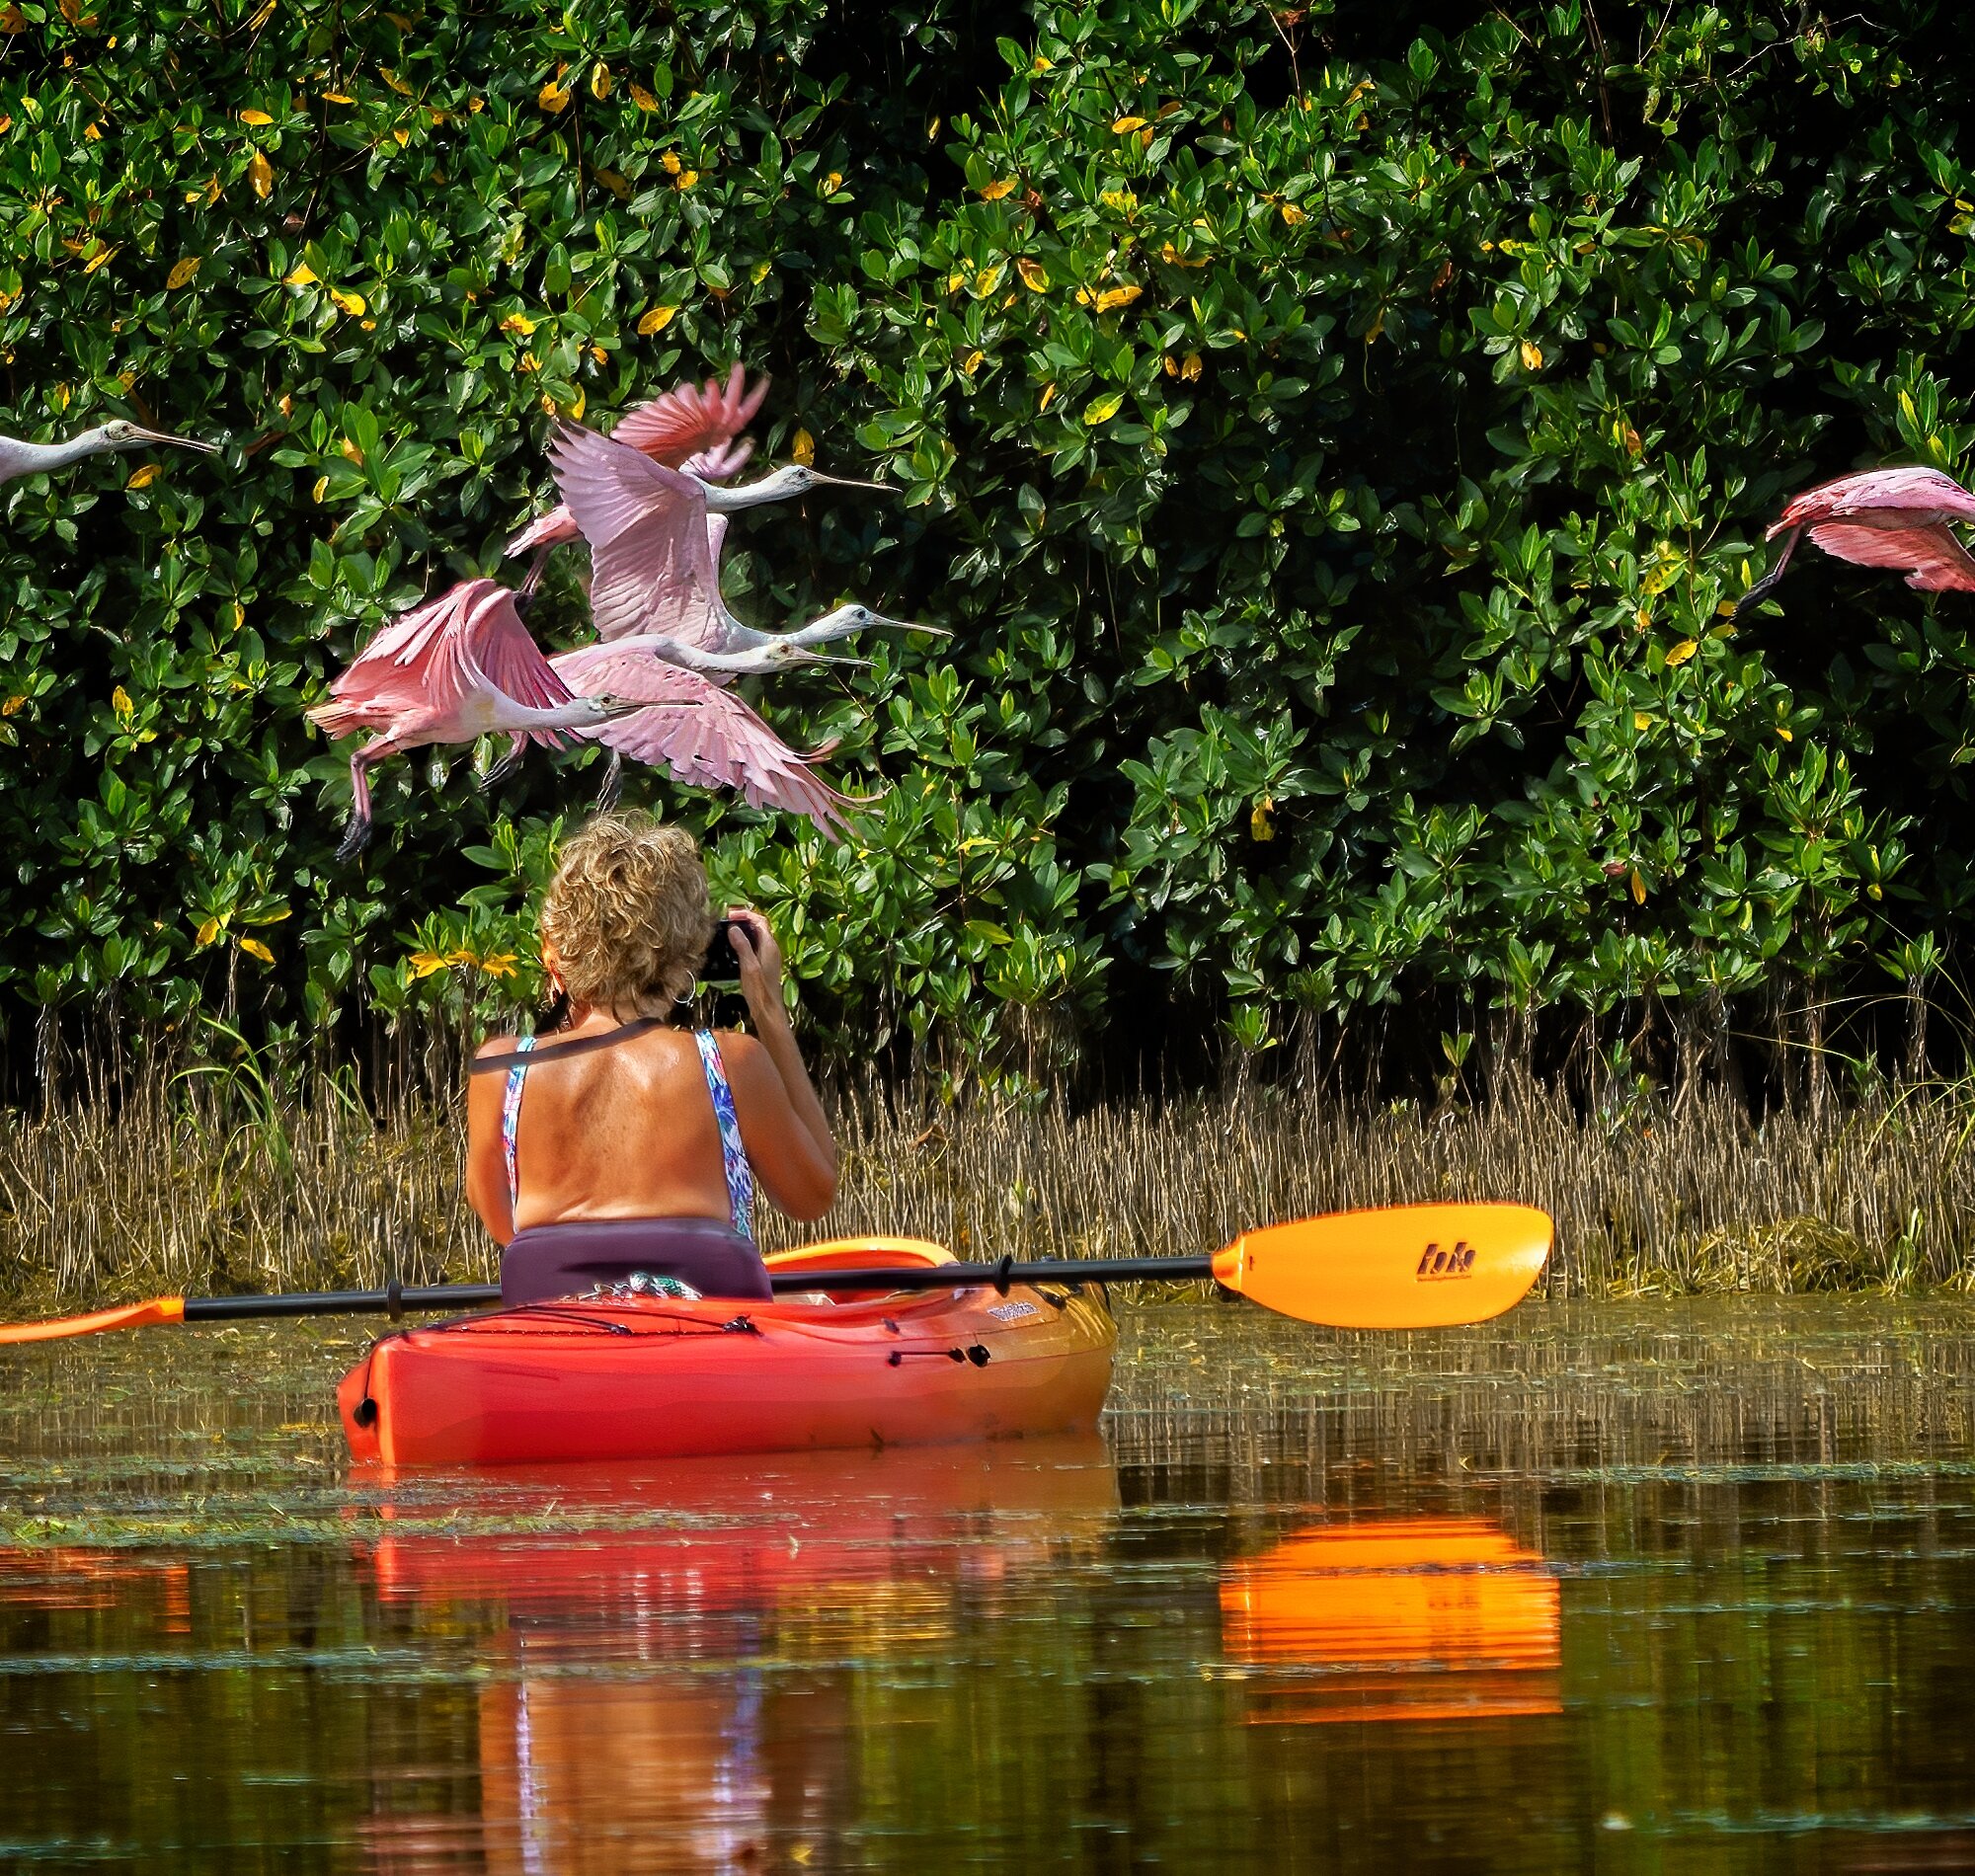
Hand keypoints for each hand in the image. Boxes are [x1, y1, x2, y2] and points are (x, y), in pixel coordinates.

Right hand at [725, 906, 786, 1025]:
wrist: (768, 1011)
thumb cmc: (760, 992)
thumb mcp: (748, 967)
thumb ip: (742, 946)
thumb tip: (733, 928)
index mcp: (769, 946)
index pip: (760, 921)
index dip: (745, 914)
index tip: (729, 915)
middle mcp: (771, 949)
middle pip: (758, 926)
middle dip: (743, 920)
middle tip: (726, 920)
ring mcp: (768, 957)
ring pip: (756, 937)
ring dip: (743, 931)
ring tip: (727, 930)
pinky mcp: (763, 965)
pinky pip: (754, 947)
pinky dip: (744, 942)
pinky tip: (732, 948)